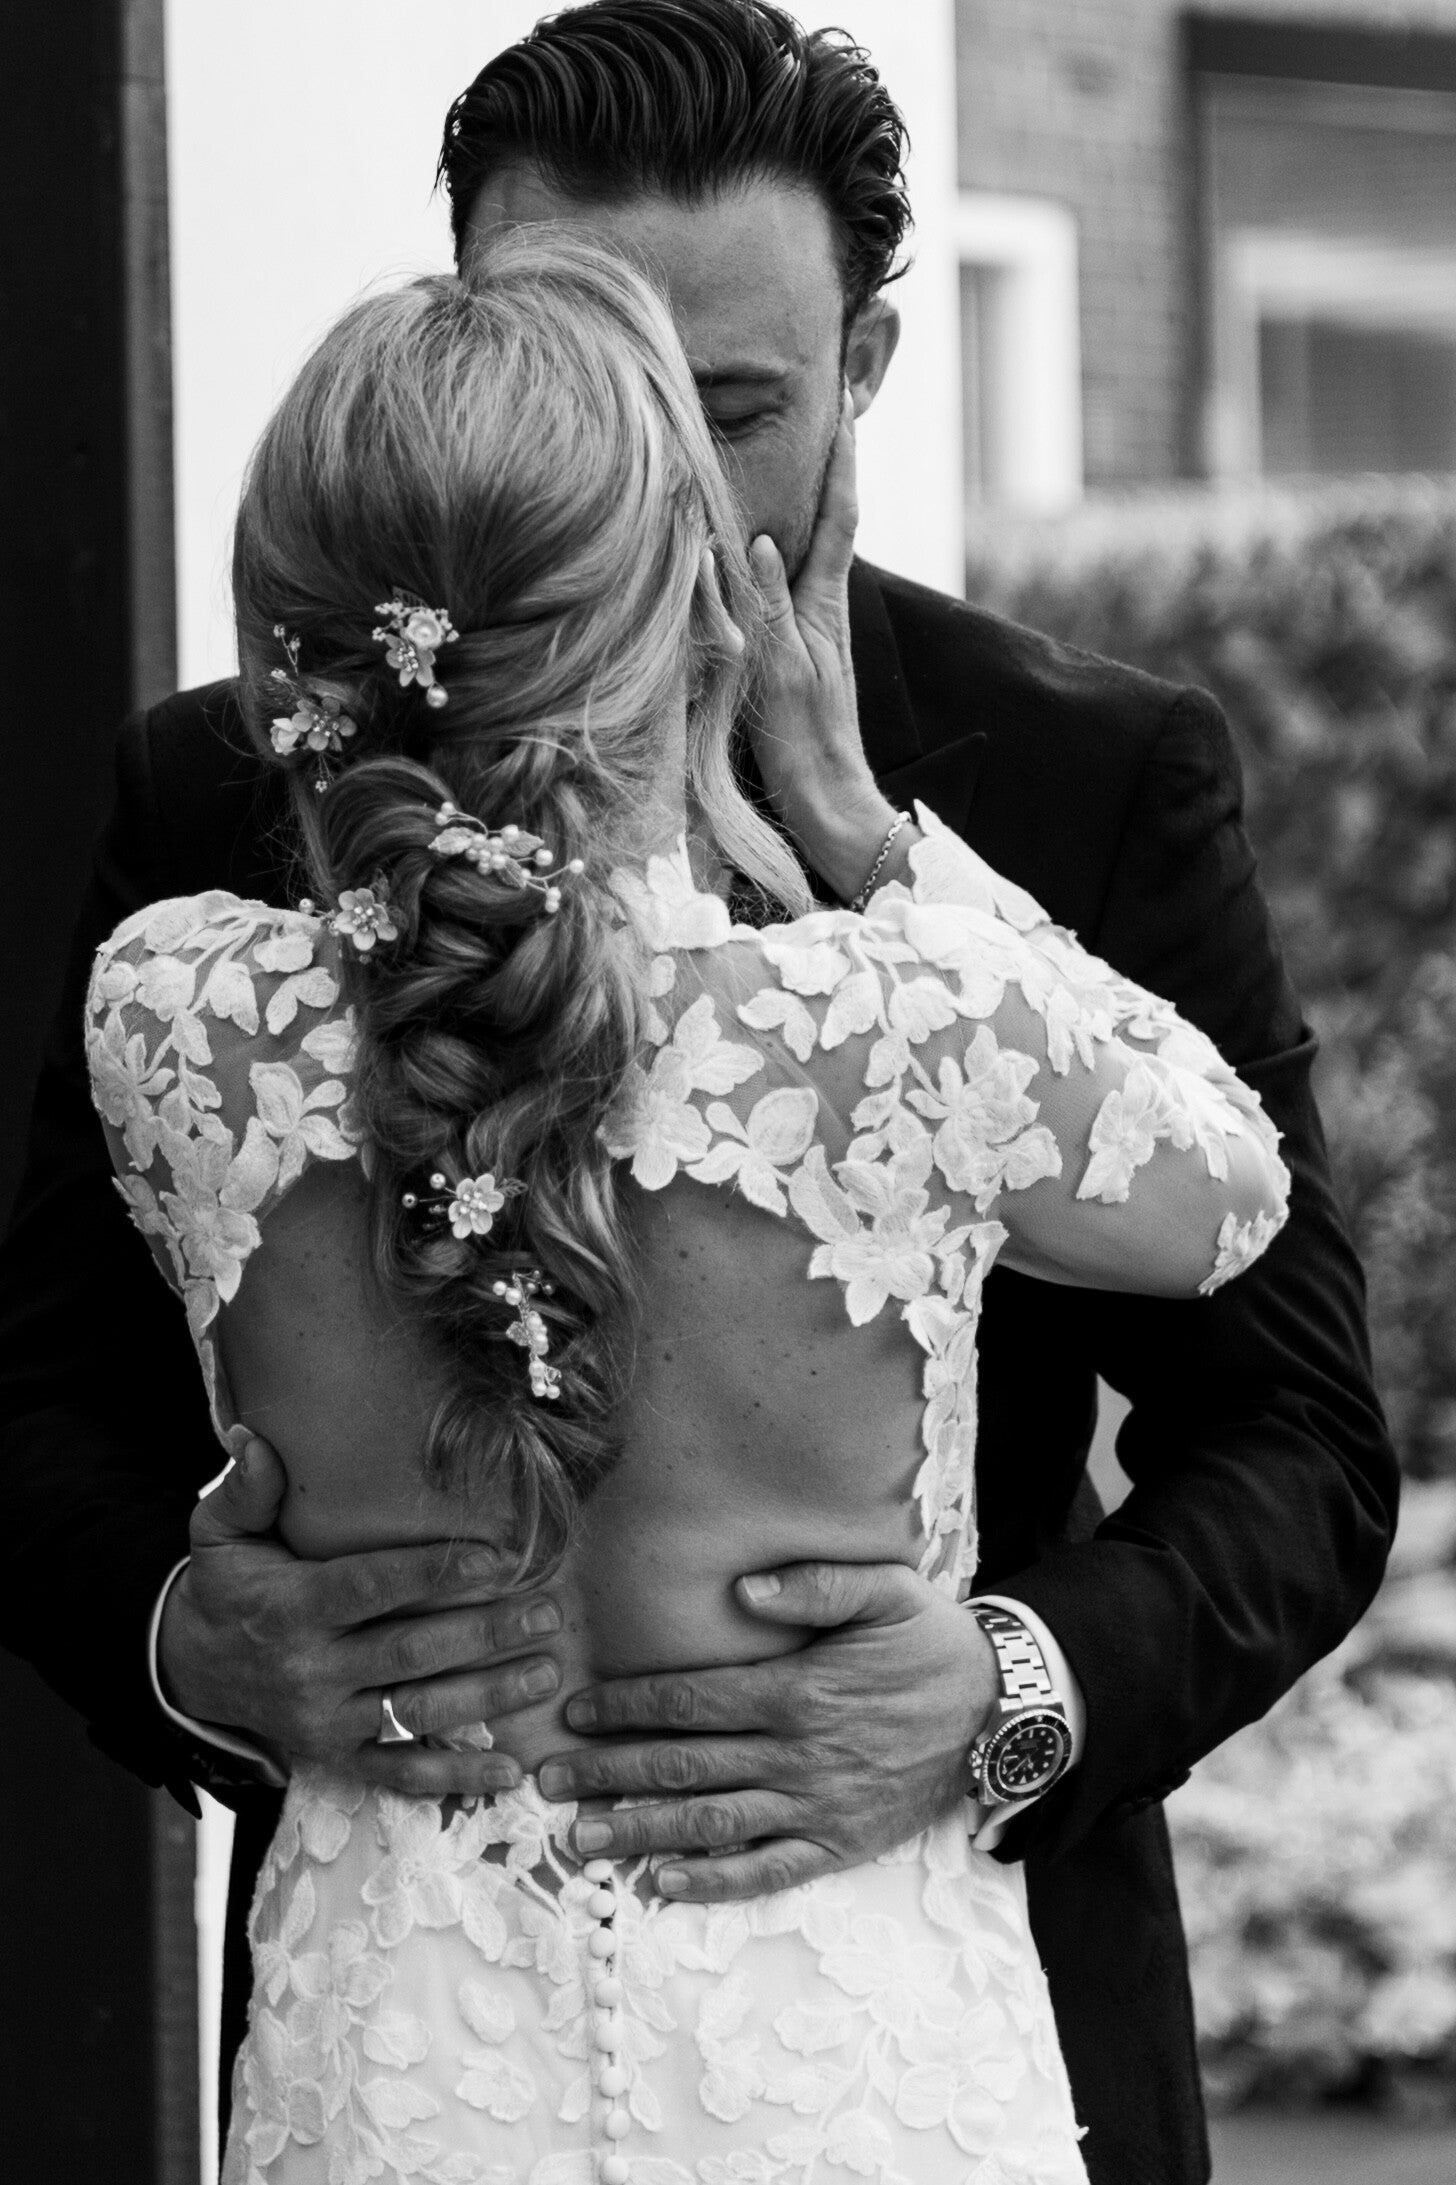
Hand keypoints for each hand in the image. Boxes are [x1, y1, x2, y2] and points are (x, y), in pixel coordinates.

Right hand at [157, 1435, 559, 1794]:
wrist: (190, 1670)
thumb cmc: (225, 1587)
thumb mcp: (217, 1532)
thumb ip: (244, 1488)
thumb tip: (254, 1438)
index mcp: (292, 1607)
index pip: (372, 1588)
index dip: (436, 1572)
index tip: (499, 1556)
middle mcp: (312, 1669)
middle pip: (411, 1653)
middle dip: (486, 1634)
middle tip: (547, 1614)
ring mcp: (327, 1721)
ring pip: (417, 1713)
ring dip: (488, 1697)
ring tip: (547, 1673)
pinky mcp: (337, 1758)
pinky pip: (401, 1774)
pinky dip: (456, 1778)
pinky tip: (510, 1772)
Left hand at [534, 1560, 999, 1899]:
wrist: (999, 1711)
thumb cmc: (931, 1642)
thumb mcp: (885, 1590)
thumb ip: (814, 1584)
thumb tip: (742, 1588)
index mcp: (797, 1690)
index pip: (690, 1700)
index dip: (626, 1706)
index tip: (574, 1712)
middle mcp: (797, 1754)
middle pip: (683, 1766)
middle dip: (607, 1774)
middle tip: (546, 1783)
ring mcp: (816, 1805)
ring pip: (710, 1823)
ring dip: (639, 1833)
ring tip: (579, 1840)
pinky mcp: (838, 1843)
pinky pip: (766, 1871)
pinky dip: (713, 1883)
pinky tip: (663, 1886)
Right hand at [747, 394, 900, 902]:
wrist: (825, 801)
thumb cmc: (803, 743)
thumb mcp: (781, 672)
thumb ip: (767, 608)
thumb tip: (759, 542)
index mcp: (821, 603)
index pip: (837, 514)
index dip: (841, 458)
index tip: (845, 403)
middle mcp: (820, 606)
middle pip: (829, 517)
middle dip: (829, 462)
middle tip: (833, 406)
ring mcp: (809, 627)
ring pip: (807, 547)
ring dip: (807, 498)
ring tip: (799, 452)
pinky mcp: (792, 650)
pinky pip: (784, 581)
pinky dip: (779, 546)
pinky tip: (766, 539)